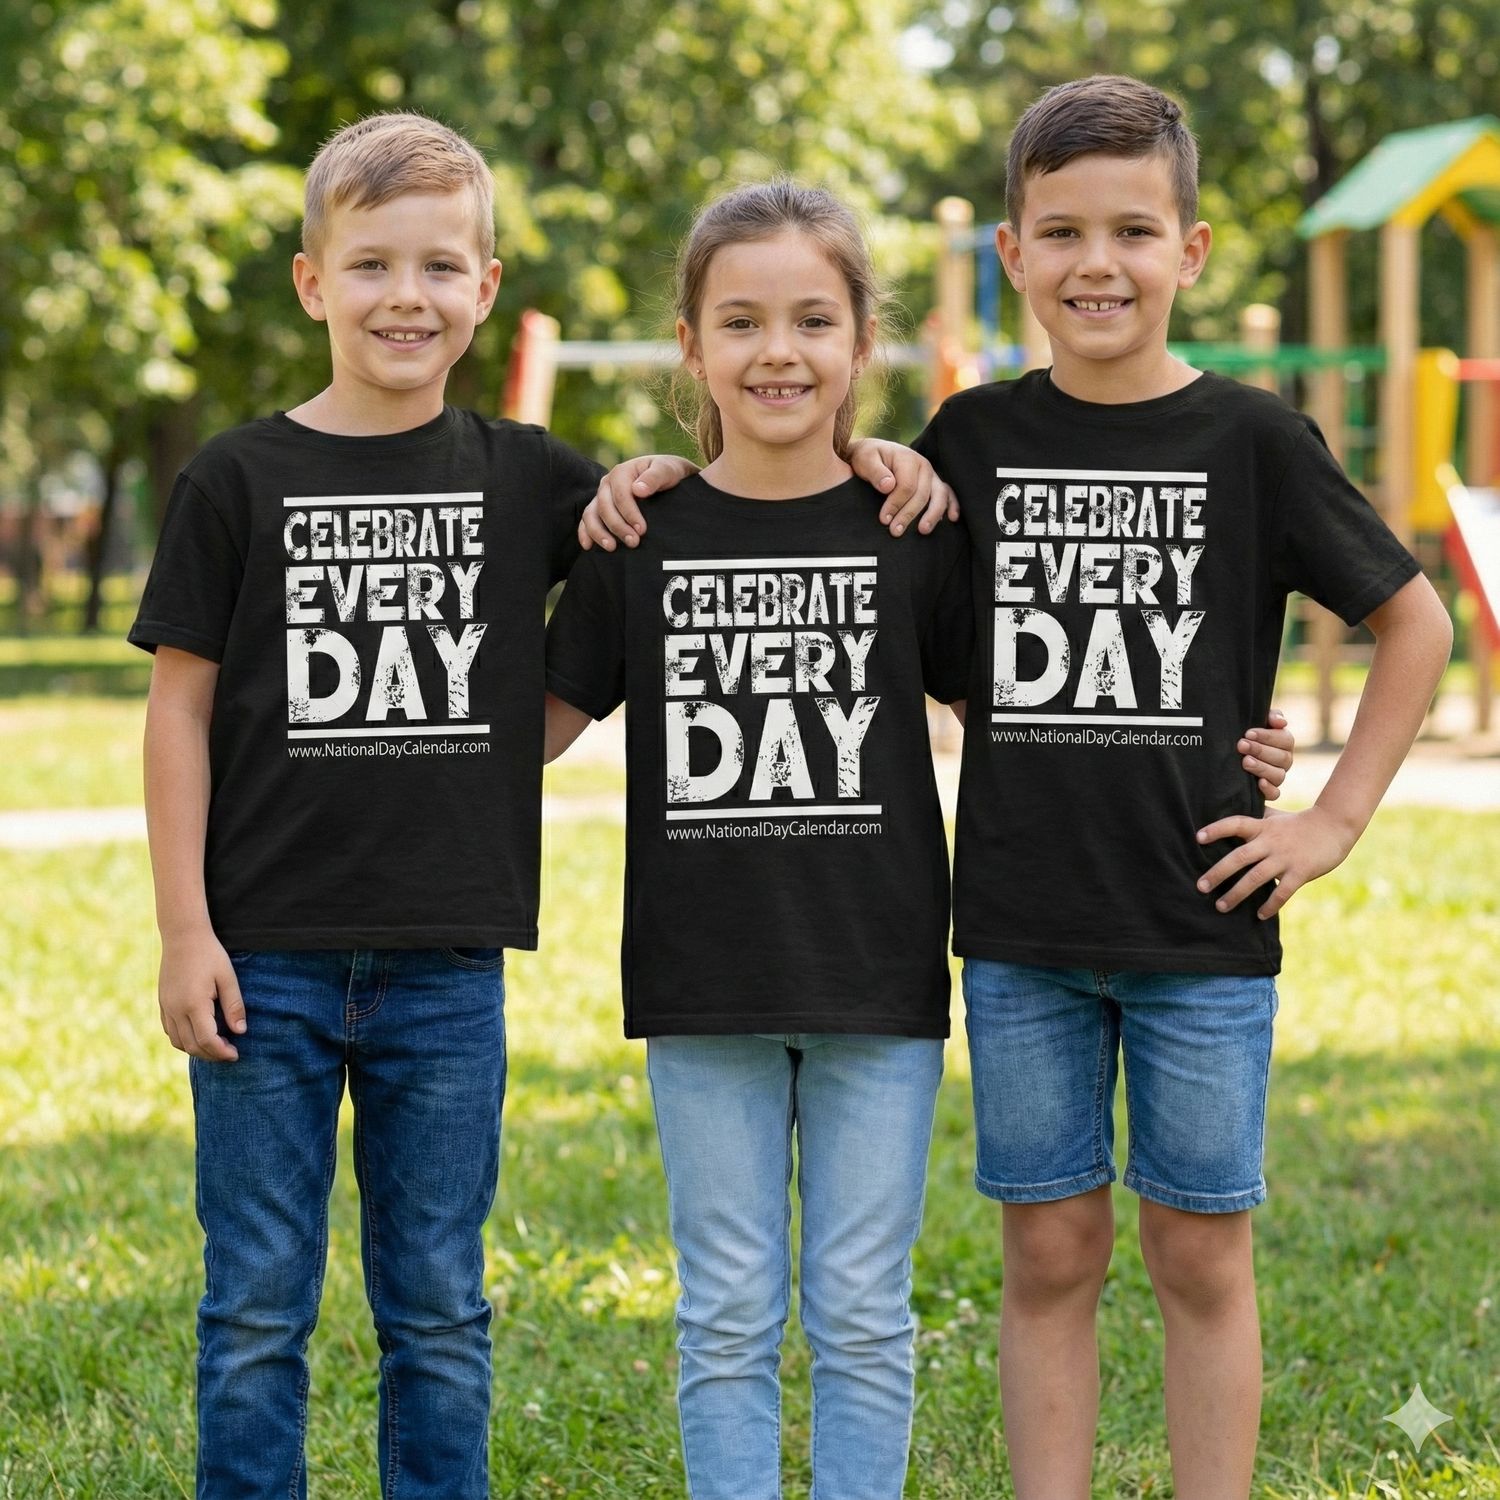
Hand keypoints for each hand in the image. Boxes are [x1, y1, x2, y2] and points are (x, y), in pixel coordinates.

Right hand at [158, 930, 245, 1061]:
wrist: (182, 936)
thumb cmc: (209, 954)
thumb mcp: (228, 977)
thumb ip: (234, 1005)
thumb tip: (240, 1031)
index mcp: (193, 1004)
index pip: (207, 1040)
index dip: (222, 1052)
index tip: (236, 1054)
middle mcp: (176, 1009)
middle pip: (192, 1046)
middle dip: (211, 1055)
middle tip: (229, 1053)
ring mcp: (166, 1007)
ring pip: (178, 1042)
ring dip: (197, 1049)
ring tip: (216, 1045)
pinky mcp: (163, 1003)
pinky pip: (170, 1031)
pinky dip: (184, 1040)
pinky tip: (199, 1034)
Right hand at [578, 455, 698, 550]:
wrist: (666, 477)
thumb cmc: (668, 473)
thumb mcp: (667, 470)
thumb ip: (655, 477)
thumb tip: (638, 490)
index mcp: (621, 472)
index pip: (621, 495)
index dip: (630, 513)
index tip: (642, 529)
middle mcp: (607, 484)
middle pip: (604, 506)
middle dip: (618, 526)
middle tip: (634, 542)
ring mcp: (601, 497)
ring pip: (591, 515)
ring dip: (599, 532)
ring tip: (612, 548)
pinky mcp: (599, 509)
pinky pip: (586, 521)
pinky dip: (584, 533)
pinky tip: (588, 547)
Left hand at [847, 438, 959, 534]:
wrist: (874, 454)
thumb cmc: (869, 458)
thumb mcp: (865, 459)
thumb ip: (875, 472)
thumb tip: (888, 486)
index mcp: (908, 458)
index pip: (906, 486)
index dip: (895, 504)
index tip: (884, 519)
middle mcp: (923, 466)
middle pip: (922, 494)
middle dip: (909, 515)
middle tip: (895, 531)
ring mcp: (931, 475)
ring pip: (939, 495)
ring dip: (933, 514)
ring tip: (923, 530)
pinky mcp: (934, 484)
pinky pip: (948, 494)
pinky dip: (952, 505)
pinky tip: (951, 519)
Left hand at [1195, 805, 1354, 919]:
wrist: (1335, 826)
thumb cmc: (1299, 823)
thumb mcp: (1275, 816)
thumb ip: (1255, 817)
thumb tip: (1232, 808)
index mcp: (1263, 827)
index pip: (1235, 824)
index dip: (1216, 829)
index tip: (1197, 838)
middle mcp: (1271, 842)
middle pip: (1239, 857)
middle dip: (1218, 873)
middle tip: (1200, 887)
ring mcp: (1285, 858)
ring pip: (1256, 878)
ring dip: (1236, 894)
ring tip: (1220, 907)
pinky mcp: (1301, 872)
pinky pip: (1282, 892)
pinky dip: (1270, 905)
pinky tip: (1260, 915)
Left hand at [1239, 707, 1292, 799]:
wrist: (1230, 751)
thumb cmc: (1246, 734)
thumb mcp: (1256, 721)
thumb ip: (1272, 717)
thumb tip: (1281, 722)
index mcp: (1284, 743)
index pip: (1285, 740)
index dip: (1268, 736)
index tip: (1248, 733)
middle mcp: (1284, 761)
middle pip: (1282, 758)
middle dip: (1260, 750)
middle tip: (1241, 745)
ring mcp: (1277, 776)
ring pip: (1279, 775)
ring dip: (1262, 768)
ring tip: (1245, 762)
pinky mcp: (1269, 791)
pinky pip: (1275, 794)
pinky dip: (1269, 789)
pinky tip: (1259, 783)